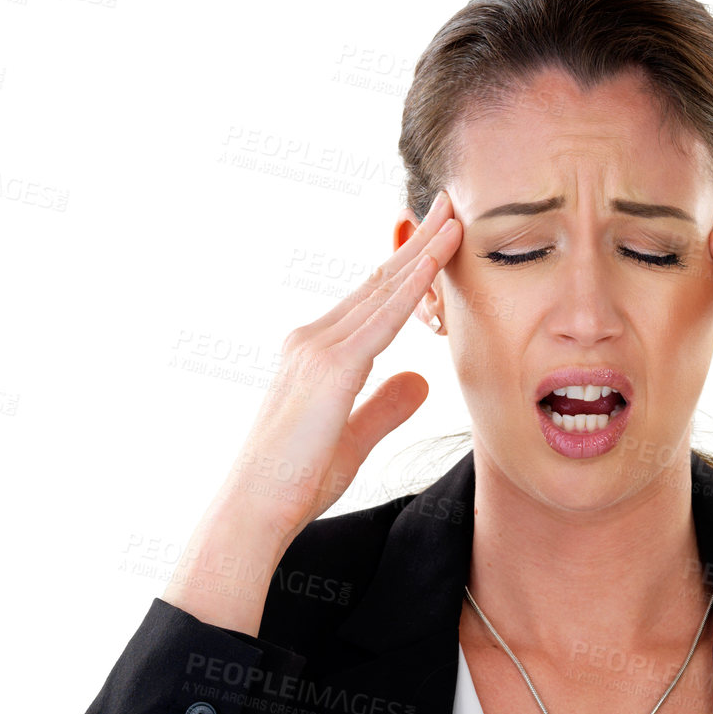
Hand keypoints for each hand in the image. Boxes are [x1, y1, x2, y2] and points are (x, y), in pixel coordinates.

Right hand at [219, 190, 463, 550]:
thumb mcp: (354, 438)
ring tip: (456, 217)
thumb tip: (421, 380)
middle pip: (378, 282)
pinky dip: (412, 287)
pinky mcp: (331, 367)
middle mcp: (313, 339)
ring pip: (383, 291)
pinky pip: (382, 317)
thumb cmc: (294, 481)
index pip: (372, 302)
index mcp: (317, 354)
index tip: (438, 240)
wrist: (256, 507)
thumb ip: (386, 405)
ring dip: (423, 252)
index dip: (407, 269)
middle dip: (418, 243)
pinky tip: (437, 261)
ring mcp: (318, 348)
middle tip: (452, 206)